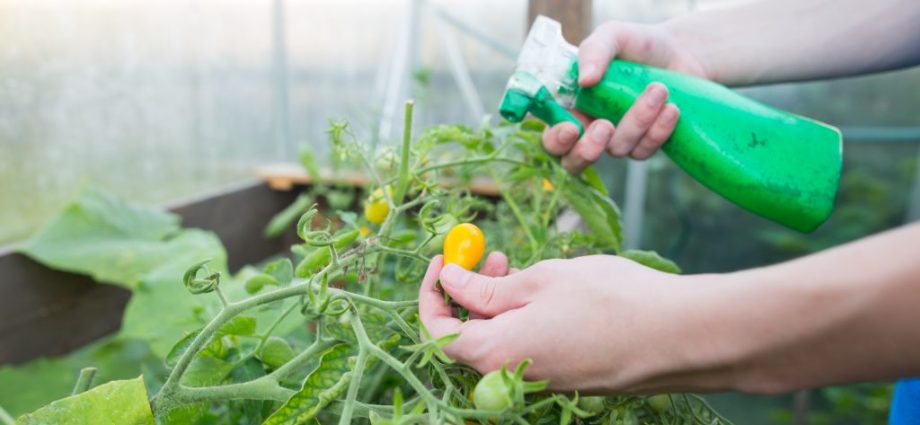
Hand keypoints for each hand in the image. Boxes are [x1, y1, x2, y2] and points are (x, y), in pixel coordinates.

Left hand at [418, 252, 699, 392]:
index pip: (438, 332)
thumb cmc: (608, 300)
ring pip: (499, 339)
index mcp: (495, 354)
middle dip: (467, 292)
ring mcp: (541, 380)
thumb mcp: (539, 280)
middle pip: (468, 337)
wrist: (678, 335)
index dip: (432, 294)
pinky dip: (521, 317)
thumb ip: (486, 287)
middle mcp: (512, 376)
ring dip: (496, 301)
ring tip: (513, 263)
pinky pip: (526, 347)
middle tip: (487, 253)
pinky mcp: (565, 376)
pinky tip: (542, 289)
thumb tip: (449, 281)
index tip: (444, 257)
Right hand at [545, 21, 709, 172]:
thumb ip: (594, 52)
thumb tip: (585, 81)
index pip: (552, 135)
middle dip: (586, 150)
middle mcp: (589, 128)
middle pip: (574, 161)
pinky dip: (659, 130)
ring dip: (638, 121)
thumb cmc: (637, 44)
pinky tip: (672, 108)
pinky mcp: (643, 145)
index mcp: (571, 105)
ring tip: (659, 88)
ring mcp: (616, 140)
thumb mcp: (612, 36)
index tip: (571, 128)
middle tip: (605, 126)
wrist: (679, 52)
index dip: (557, 140)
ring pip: (618, 149)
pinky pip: (645, 150)